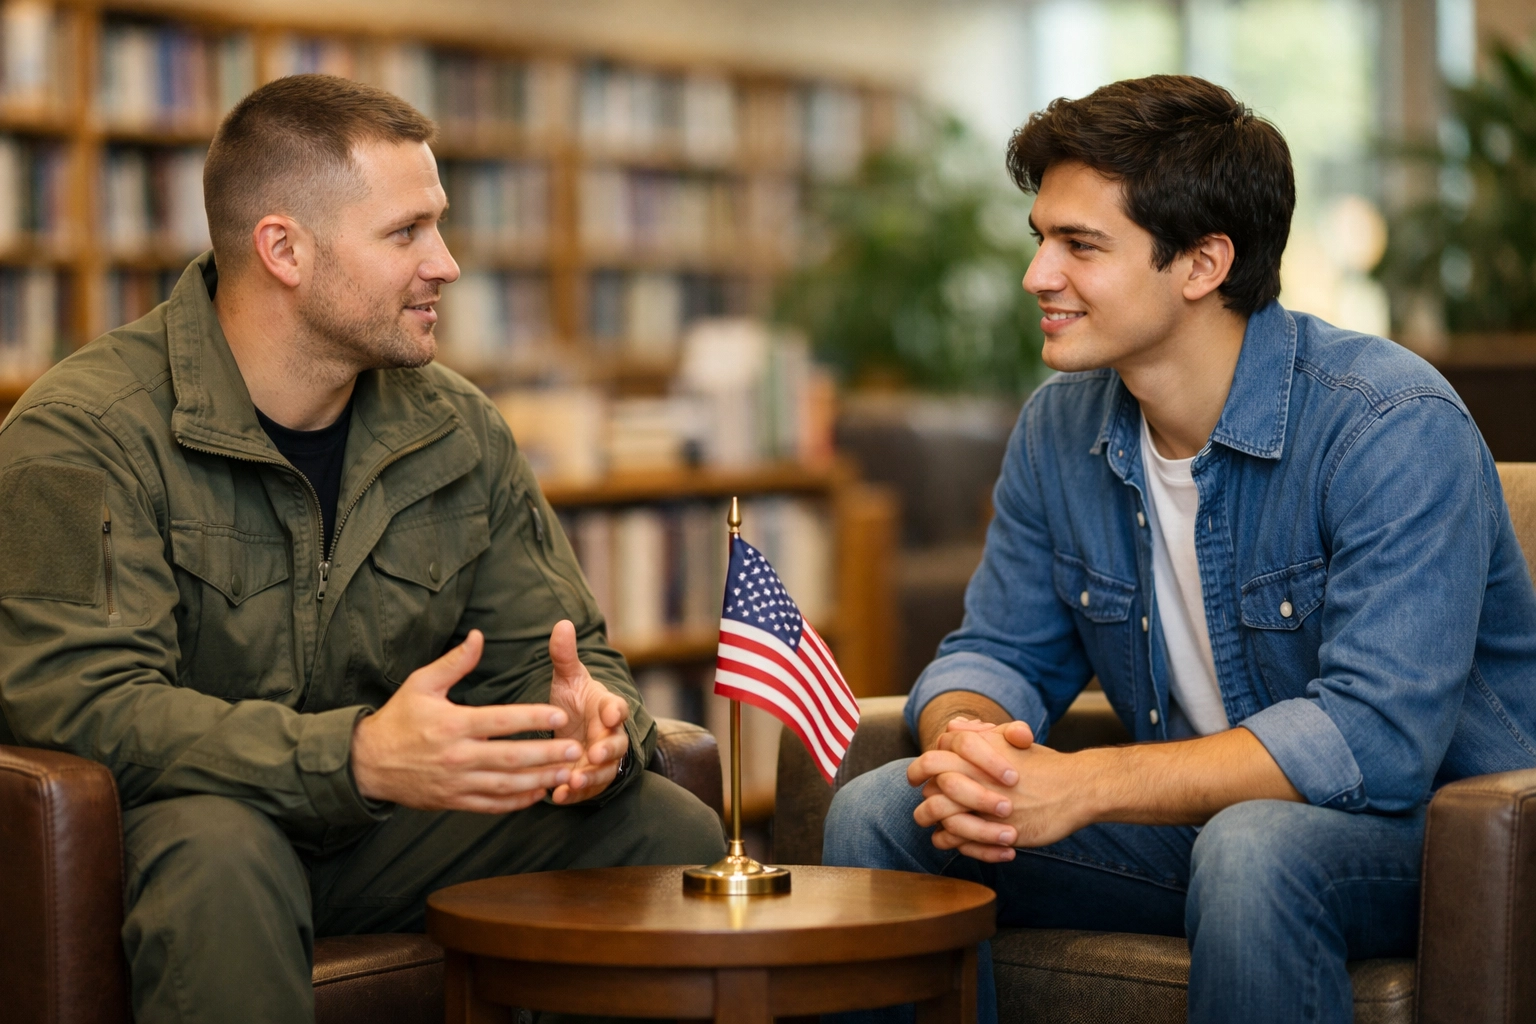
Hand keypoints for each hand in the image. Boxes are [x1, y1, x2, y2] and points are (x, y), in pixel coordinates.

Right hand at [351, 630, 582, 812]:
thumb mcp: (421, 683)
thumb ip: (454, 663)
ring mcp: (456, 782)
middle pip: (510, 757)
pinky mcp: (454, 800)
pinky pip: (491, 805)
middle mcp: (457, 756)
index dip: (532, 718)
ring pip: (505, 785)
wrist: (368, 763)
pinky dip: (516, 802)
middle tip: (575, 748)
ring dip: (539, 781)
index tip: (561, 716)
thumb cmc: (398, 718)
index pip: (500, 721)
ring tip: (566, 773)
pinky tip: (538, 794)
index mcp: (452, 724)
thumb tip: (479, 637)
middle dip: (546, 754)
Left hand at [546, 619, 631, 803]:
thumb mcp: (567, 679)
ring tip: (574, 780)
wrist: (572, 730)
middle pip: (617, 744)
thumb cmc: (574, 701)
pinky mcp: (590, 779)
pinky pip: (586, 790)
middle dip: (607, 749)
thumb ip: (564, 656)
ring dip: (591, 776)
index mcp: (607, 708)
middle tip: (594, 752)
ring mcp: (602, 760)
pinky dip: (574, 795)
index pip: (617, 708)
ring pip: (604, 771)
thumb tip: (562, 623)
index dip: (615, 711)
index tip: (610, 714)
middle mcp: (610, 735)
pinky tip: (558, 797)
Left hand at [911, 720, 1096, 860]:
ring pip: (939, 815)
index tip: (916, 778)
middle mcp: (976, 777)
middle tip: (924, 807)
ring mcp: (984, 805)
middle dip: (923, 798)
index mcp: (976, 753)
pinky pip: (958, 839)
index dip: (918, 770)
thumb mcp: (1011, 738)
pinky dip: (951, 841)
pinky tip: (953, 841)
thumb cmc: (1042, 764)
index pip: (932, 759)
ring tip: (933, 827)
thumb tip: (953, 727)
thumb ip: (979, 734)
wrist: (1076, 787)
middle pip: (931, 789)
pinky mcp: (995, 830)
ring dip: (931, 822)